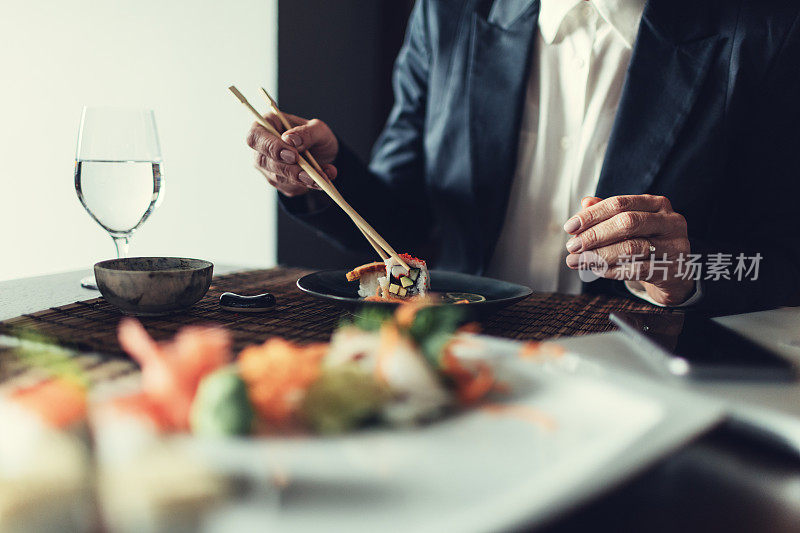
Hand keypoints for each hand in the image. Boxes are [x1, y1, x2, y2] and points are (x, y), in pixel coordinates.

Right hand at [246, 113, 338, 196]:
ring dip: (300, 180)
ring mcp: (266, 166)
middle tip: (309, 174)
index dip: (271, 147)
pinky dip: (305, 186)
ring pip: (276, 177)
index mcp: (267, 125)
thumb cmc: (316, 136)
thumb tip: (290, 139)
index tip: (293, 155)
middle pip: (263, 161)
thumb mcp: (318, 129)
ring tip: (321, 178)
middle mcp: (261, 147)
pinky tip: (320, 182)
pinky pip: (287, 187)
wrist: (325, 154)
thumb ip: (306, 133)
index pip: (256, 136)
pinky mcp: (276, 181)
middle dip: (288, 169)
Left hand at [564, 195, 694, 305]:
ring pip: (631, 247)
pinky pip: (637, 270)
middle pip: (627, 222)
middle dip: (594, 234)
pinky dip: (612, 270)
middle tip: (572, 246)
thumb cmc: (649, 243)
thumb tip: (585, 203)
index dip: (592, 215)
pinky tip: (596, 270)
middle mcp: (670, 221)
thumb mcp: (631, 225)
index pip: (620, 203)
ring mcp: (675, 245)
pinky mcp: (673, 269)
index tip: (570, 226)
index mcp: (657, 204)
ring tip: (577, 261)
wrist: (676, 273)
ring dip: (598, 255)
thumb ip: (609, 213)